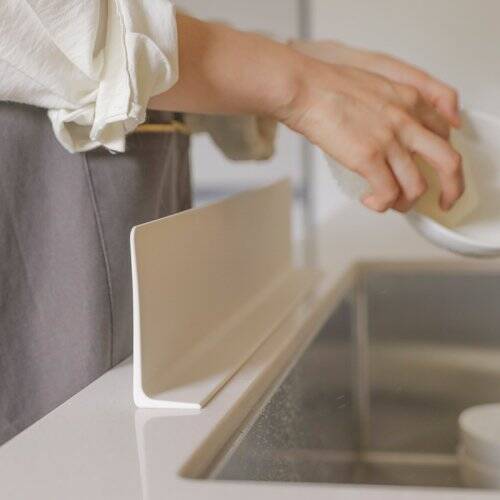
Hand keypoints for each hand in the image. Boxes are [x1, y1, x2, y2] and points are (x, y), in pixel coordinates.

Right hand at [276, 57, 463, 211]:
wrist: (306, 88)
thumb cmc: (329, 86)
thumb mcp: (374, 85)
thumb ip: (390, 105)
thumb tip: (384, 129)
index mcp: (410, 100)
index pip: (444, 132)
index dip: (441, 155)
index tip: (433, 167)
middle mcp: (407, 121)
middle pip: (448, 162)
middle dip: (452, 188)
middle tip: (444, 201)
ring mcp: (389, 141)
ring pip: (417, 186)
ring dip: (406, 203)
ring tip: (391, 203)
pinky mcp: (368, 158)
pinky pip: (387, 194)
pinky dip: (380, 205)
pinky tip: (369, 201)